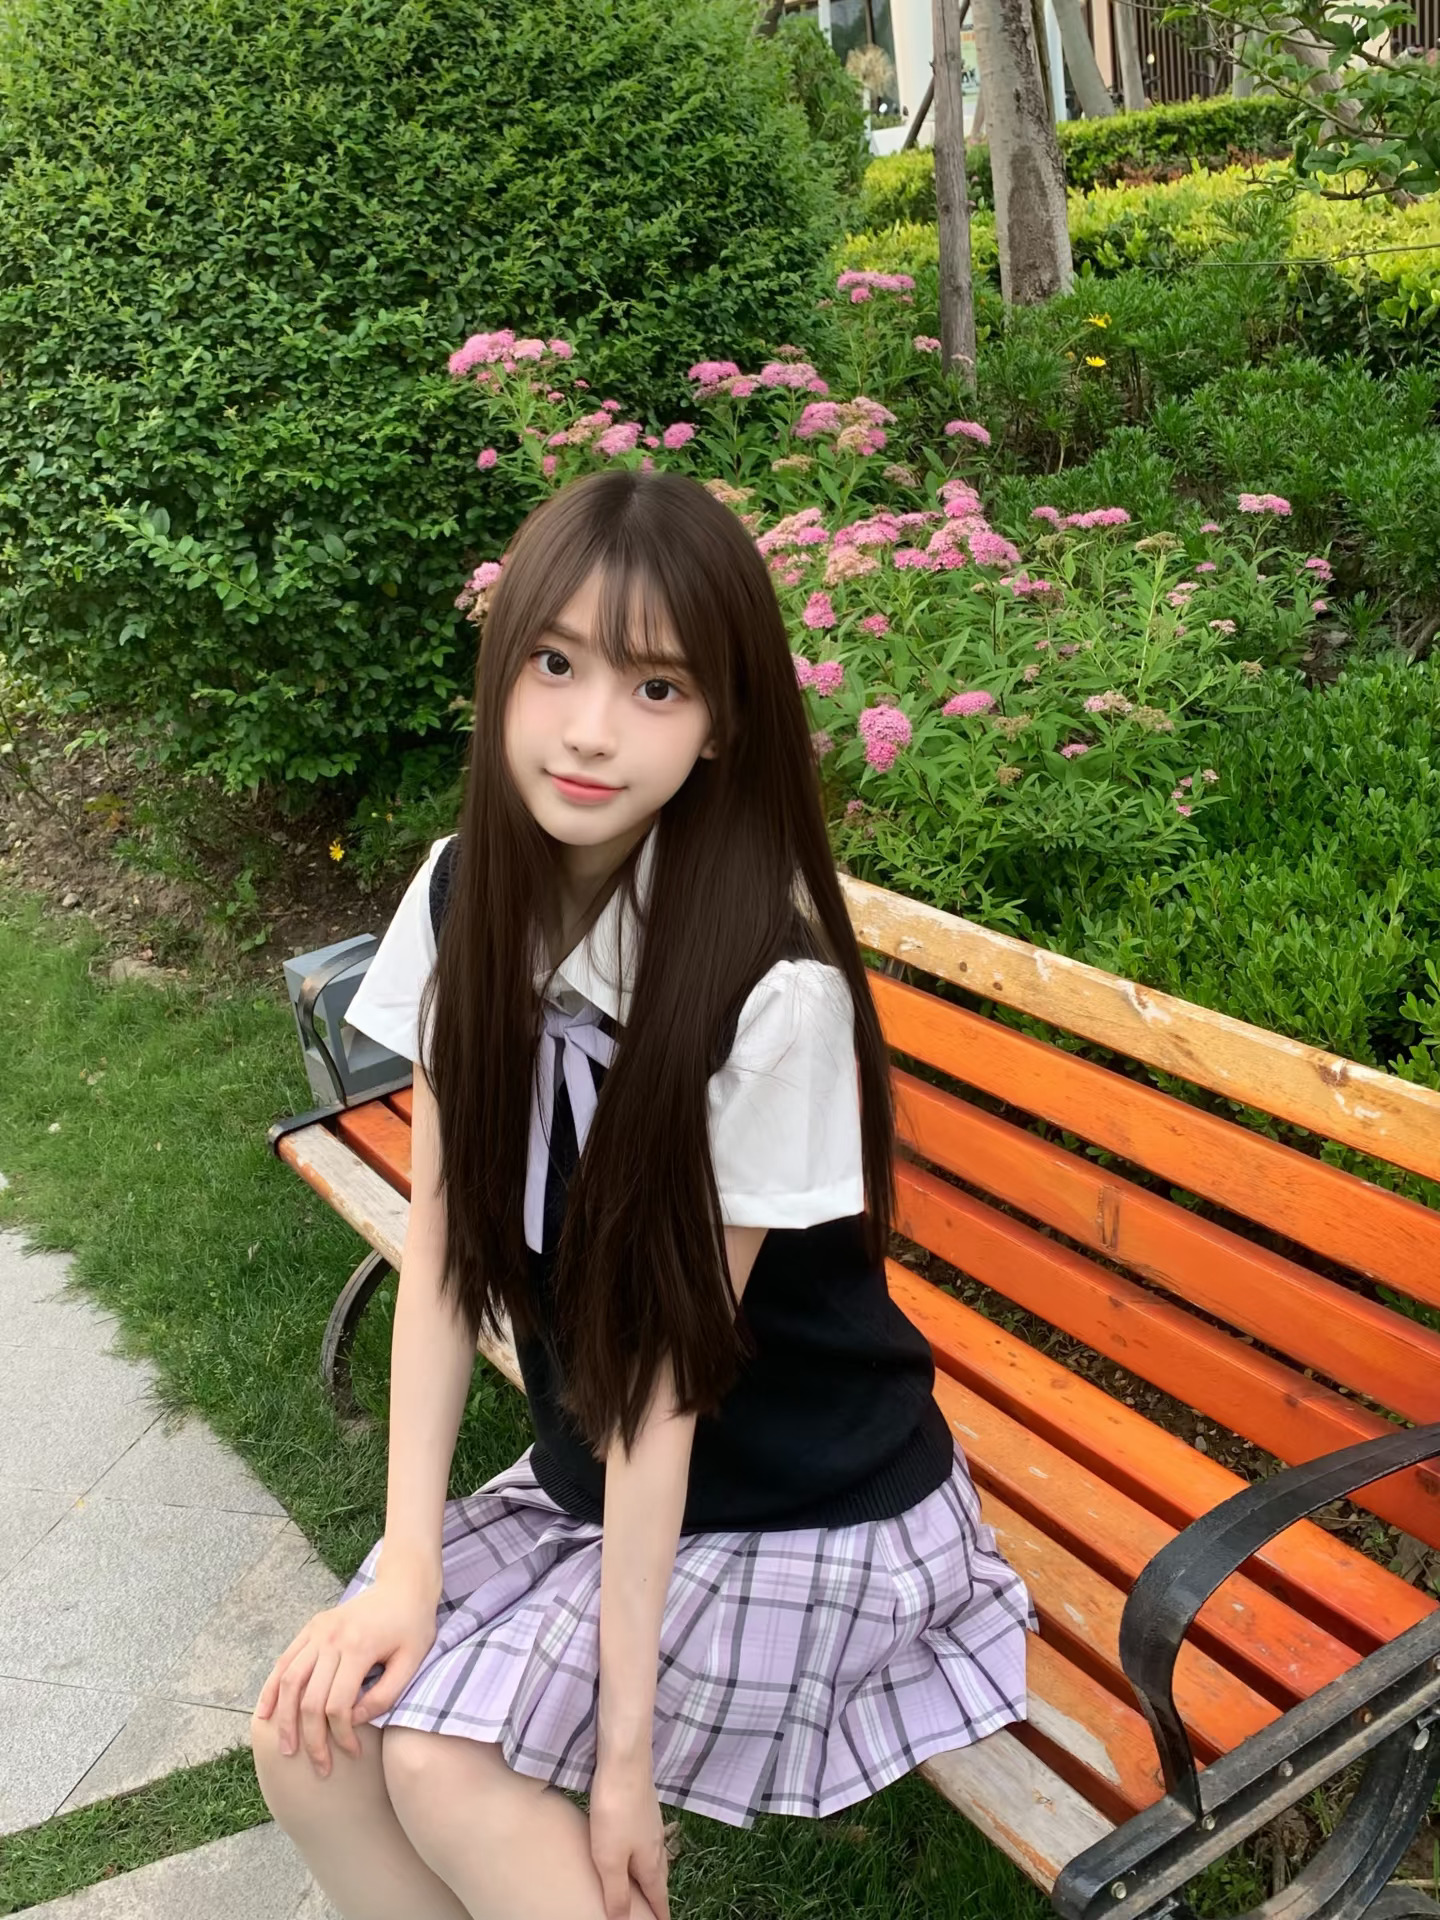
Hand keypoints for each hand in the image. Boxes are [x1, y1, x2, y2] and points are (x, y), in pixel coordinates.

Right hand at [252, 1566, 438, 1778]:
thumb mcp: (413, 1661)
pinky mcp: (311, 1628)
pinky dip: (271, 1689)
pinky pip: (284, 1661)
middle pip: (310, 1699)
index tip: (352, 1754)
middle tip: (319, 1767)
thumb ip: (386, 1694)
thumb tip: (355, 1721)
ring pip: (289, 1681)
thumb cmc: (413, 1626)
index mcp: (358, 1647)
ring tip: (287, 1750)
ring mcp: (318, 1631)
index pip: (338, 1705)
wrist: (403, 1585)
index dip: (342, 1736)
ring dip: (284, 1720)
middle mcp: (332, 1638)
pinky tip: (264, 1714)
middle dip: (312, 1739)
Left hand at [588, 1751, 669, 1919]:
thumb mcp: (610, 1859)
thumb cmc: (615, 1812)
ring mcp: (651, 1823)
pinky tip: (634, 1847)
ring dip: (652, 1875)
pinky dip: (644, 1854)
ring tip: (645, 1884)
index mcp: (650, 1862)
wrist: (624, 1761)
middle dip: (658, 1896)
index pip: (658, 1897)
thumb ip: (617, 1893)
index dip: (660, 1915)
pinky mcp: (643, 1807)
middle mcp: (656, 1844)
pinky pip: (647, 1840)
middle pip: (660, 1878)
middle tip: (656, 1910)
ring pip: (654, 1858)